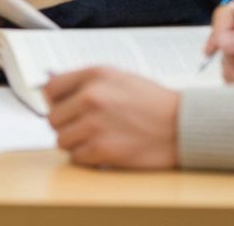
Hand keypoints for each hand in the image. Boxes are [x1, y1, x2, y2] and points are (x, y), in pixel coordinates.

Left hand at [44, 67, 179, 168]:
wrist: (183, 125)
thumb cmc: (152, 102)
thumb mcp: (116, 77)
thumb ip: (84, 81)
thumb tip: (51, 90)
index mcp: (93, 75)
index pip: (50, 88)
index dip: (55, 101)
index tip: (62, 108)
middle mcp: (91, 97)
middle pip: (53, 117)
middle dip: (66, 125)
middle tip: (83, 128)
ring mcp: (96, 124)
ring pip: (62, 140)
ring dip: (75, 143)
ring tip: (94, 140)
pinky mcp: (104, 150)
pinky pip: (77, 158)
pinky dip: (87, 158)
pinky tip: (102, 151)